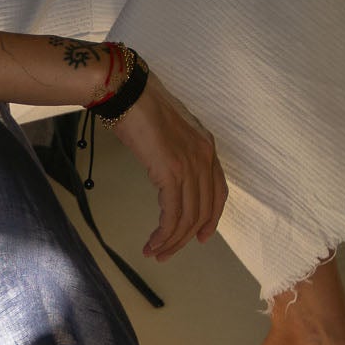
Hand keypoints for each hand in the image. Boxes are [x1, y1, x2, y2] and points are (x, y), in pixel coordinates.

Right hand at [107, 68, 227, 261]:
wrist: (127, 91)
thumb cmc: (139, 106)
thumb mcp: (166, 131)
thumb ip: (174, 151)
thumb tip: (166, 169)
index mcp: (206, 147)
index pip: (218, 192)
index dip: (210, 219)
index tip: (198, 237)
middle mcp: (205, 158)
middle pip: (203, 210)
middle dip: (185, 237)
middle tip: (166, 253)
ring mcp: (190, 165)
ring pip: (188, 217)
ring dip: (171, 240)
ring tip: (155, 252)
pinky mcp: (171, 172)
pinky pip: (172, 214)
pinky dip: (164, 233)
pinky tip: (153, 242)